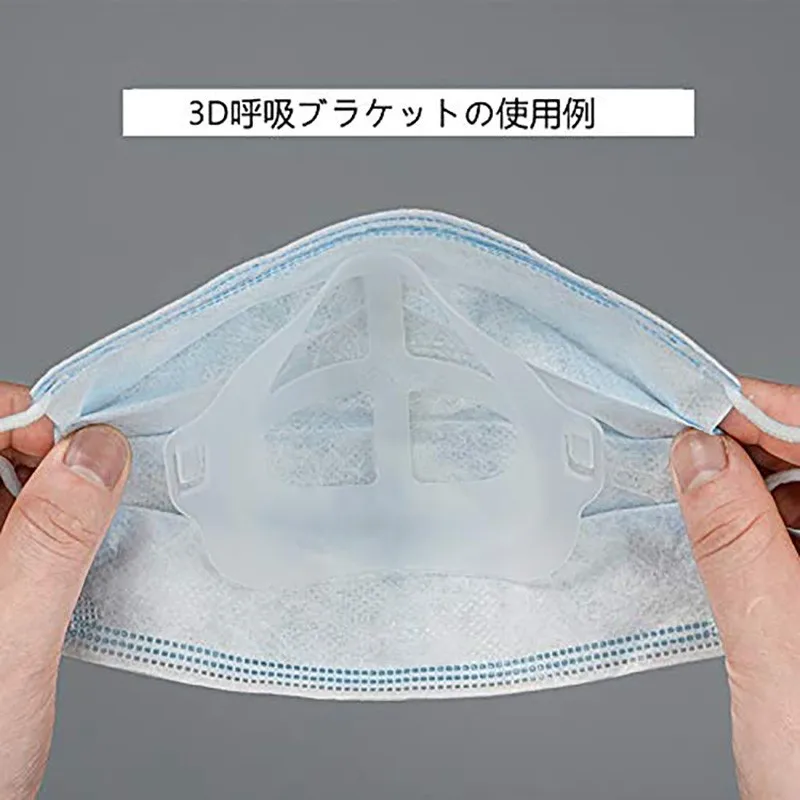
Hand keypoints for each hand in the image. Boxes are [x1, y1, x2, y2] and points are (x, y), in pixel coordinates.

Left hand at [0, 383, 129, 799]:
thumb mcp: (10, 637)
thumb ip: (50, 538)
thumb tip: (97, 451)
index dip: (22, 418)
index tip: (79, 448)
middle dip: (54, 454)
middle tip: (102, 486)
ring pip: (19, 486)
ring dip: (68, 491)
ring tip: (101, 522)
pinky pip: (34, 526)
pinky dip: (69, 525)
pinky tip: (86, 555)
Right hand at [671, 376, 799, 799]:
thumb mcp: (778, 651)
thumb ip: (737, 543)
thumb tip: (698, 455)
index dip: (775, 413)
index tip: (705, 407)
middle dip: (756, 450)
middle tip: (687, 455)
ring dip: (755, 489)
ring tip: (701, 500)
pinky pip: (798, 540)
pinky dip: (761, 528)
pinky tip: (729, 543)